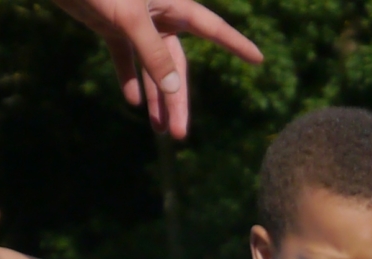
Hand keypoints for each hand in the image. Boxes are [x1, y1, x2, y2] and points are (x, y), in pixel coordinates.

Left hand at [48, 0, 262, 139]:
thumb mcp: (130, 18)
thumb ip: (153, 54)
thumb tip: (174, 90)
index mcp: (173, 5)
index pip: (213, 29)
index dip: (236, 44)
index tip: (259, 59)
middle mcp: (159, 16)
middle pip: (178, 66)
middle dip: (178, 100)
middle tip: (180, 134)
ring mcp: (136, 23)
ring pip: (153, 67)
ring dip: (156, 98)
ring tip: (159, 130)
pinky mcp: (112, 26)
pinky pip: (126, 58)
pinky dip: (129, 78)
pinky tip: (134, 102)